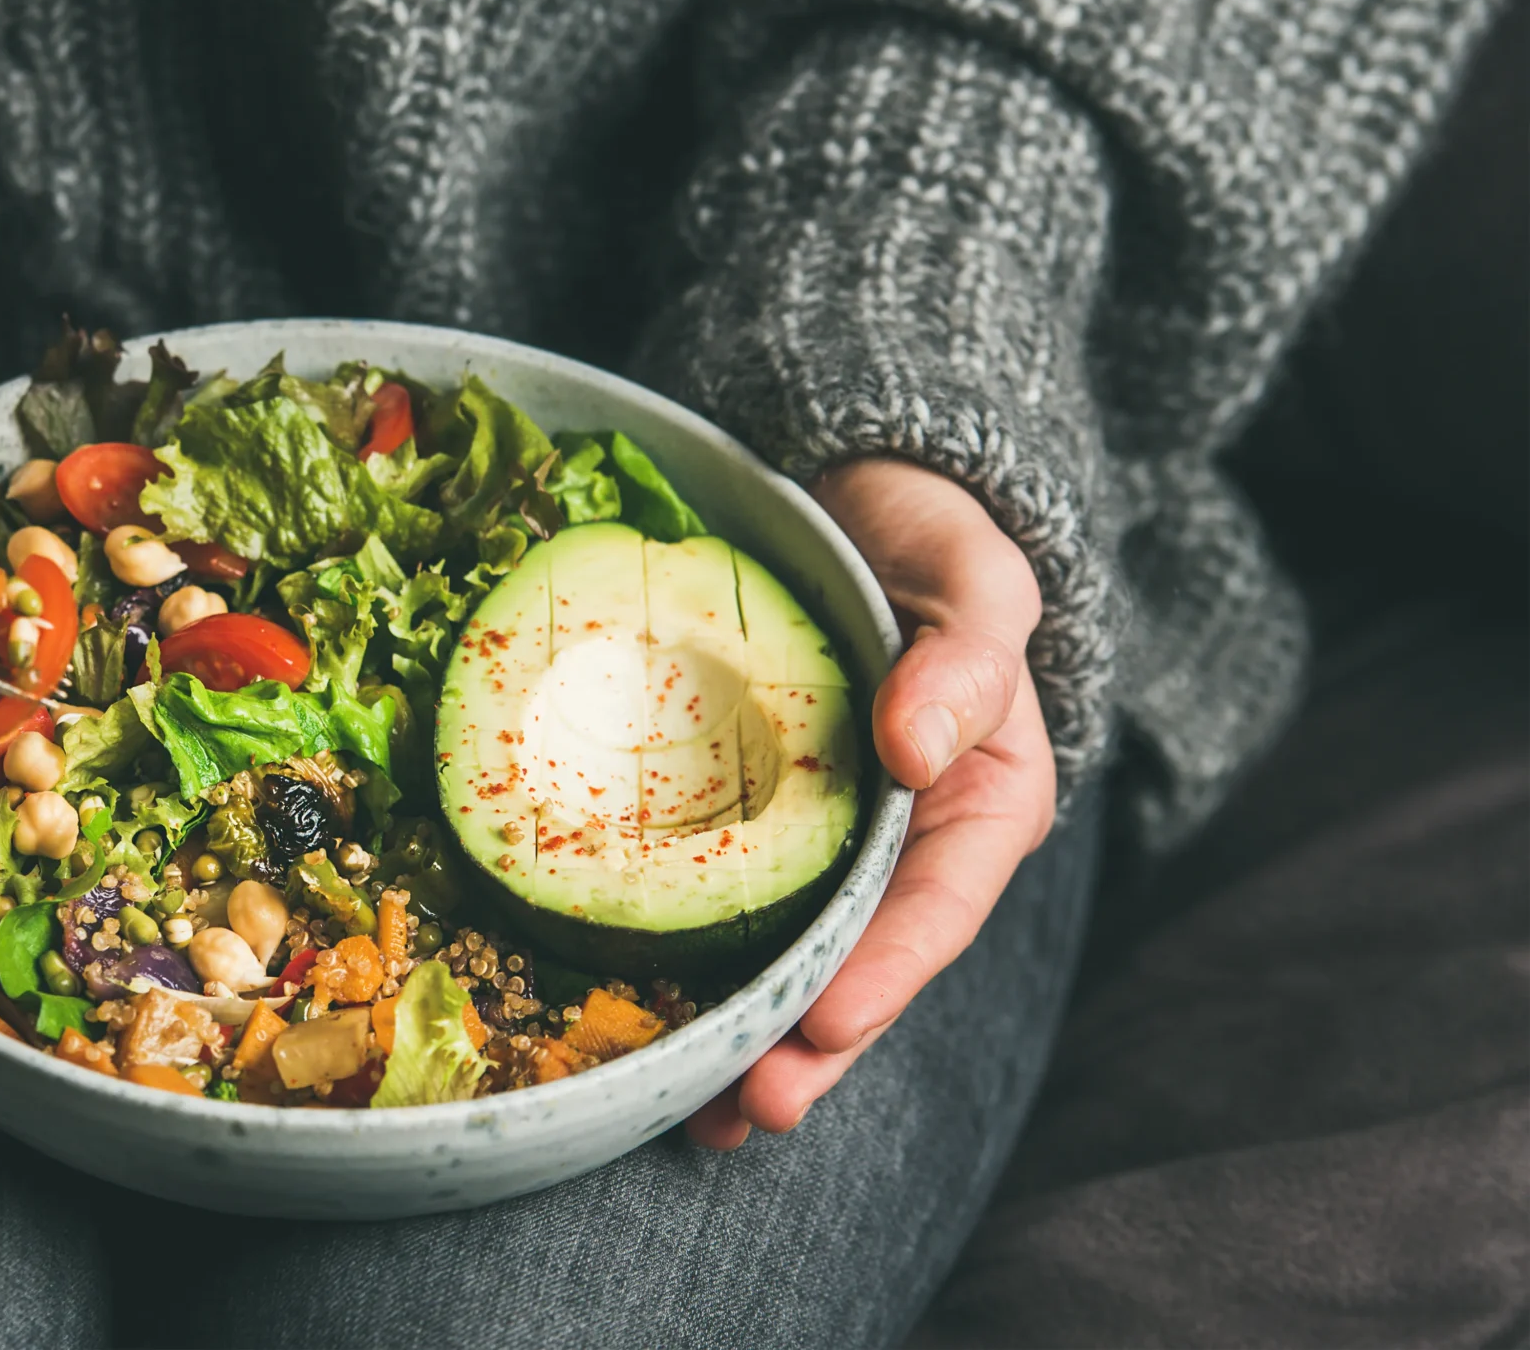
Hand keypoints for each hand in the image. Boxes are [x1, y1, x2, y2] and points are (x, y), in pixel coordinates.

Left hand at [684, 458, 1056, 1147]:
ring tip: (696, 1114)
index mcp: (978, 806)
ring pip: (792, 961)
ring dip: (746, 1041)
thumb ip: (965, 660)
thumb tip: (916, 744)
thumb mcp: (973, 579)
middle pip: (861, 967)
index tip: (828, 1022)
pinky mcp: (750, 828)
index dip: (886, 974)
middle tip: (747, 1106)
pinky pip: (721, 907)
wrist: (858, 504)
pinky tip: (639, 1027)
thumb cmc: (929, 542)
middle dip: (807, 1046)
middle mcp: (903, 847)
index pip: (937, 908)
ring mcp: (824, 845)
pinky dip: (687, 971)